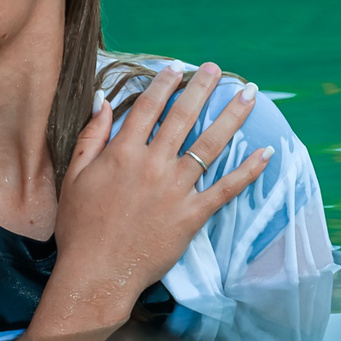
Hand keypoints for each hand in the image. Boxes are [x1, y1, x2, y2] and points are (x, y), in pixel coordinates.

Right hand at [0, 62, 270, 340]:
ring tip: (250, 94)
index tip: (177, 68)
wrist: (97, 273)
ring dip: (232, 117)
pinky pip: (226, 188)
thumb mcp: (74, 176)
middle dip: (202, 88)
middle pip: (183, 118)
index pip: (148, 108)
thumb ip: (91, 137)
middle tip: (217, 69)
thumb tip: (103, 101)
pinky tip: (267, 153)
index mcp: (122, 153)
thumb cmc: (80, 227)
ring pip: (210, 145)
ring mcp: (176, 189)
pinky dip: (248, 171)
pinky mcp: (192, 215)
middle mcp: (153, 165)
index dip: (164, 84)